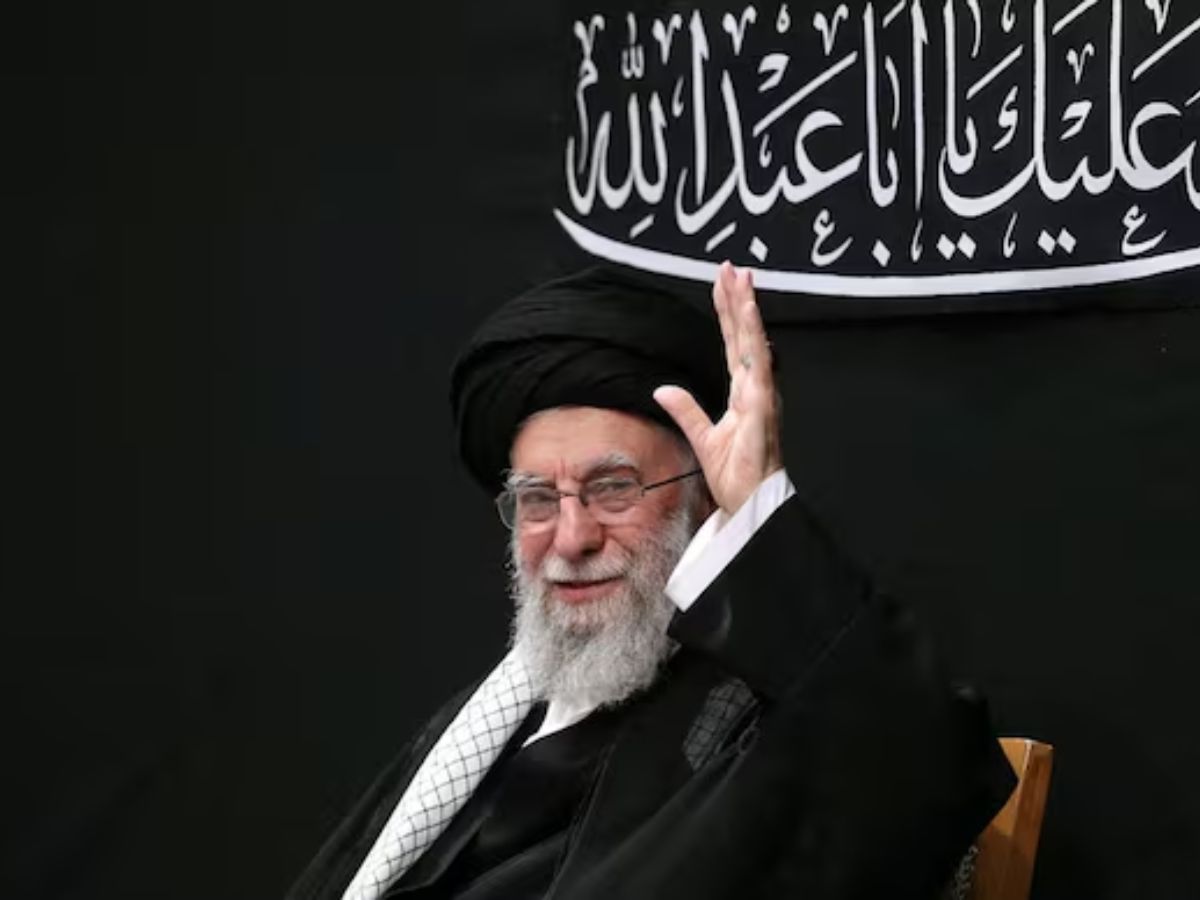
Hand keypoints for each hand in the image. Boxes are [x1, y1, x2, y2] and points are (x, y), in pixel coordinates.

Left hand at [655, 262, 782, 515]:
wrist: (752, 506)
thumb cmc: (738, 478)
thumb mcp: (702, 439)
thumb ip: (685, 410)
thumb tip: (662, 389)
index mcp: (743, 394)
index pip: (733, 345)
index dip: (728, 314)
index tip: (723, 285)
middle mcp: (756, 389)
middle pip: (744, 336)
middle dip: (737, 300)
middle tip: (730, 267)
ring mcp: (762, 394)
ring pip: (753, 341)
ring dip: (747, 308)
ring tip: (740, 277)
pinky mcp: (763, 405)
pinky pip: (759, 362)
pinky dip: (754, 336)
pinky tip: (748, 313)